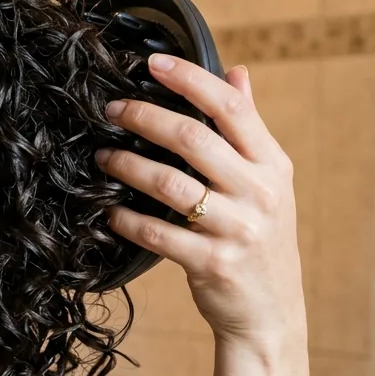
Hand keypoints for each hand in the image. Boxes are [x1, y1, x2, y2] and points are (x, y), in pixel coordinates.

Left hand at [94, 55, 305, 344]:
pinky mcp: (213, 264)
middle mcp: (260, 193)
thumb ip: (249, 127)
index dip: (190, 79)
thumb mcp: (269, 181)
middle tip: (110, 109)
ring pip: (168, 184)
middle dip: (144, 118)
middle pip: (193, 139)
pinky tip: (108, 212)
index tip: (152, 63)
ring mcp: (238, 230)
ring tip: (101, 156)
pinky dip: (127, 220)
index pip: (231, 108)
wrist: (272, 312)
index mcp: (273, 165)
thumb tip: (236, 72)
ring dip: (127, 166)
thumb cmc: (261, 237)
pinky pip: (157, 233)